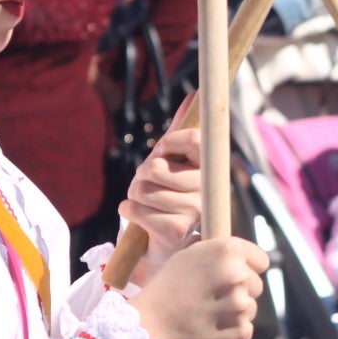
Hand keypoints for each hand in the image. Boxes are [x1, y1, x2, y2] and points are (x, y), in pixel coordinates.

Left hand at [119, 124, 201, 281]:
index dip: (169, 143)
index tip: (162, 153)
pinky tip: (139, 217)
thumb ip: (179, 131)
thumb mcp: (170, 161)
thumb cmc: (166, 195)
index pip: (194, 139)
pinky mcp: (176, 232)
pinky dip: (128, 211)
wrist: (161, 244)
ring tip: (145, 204)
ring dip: (134, 196)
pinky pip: (136, 210)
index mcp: (209, 168)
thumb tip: (193, 94)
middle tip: (149, 185)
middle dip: (141, 176)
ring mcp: (194, 212)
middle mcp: (207, 190)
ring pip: (143, 190)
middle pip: (157, 167)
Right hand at [128, 236, 267, 338]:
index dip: (248, 268)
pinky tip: (210, 331)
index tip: (234, 277)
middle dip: (240, 291)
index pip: (262, 260)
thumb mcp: (190, 255)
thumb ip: (220, 254)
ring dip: (234, 313)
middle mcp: (238, 274)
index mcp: (228, 250)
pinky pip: (244, 330)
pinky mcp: (240, 332)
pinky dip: (231, 334)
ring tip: (207, 315)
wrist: (148, 326)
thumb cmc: (166, 288)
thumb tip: (243, 255)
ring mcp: (241, 305)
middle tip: (212, 299)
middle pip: (256, 285)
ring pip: (250, 308)